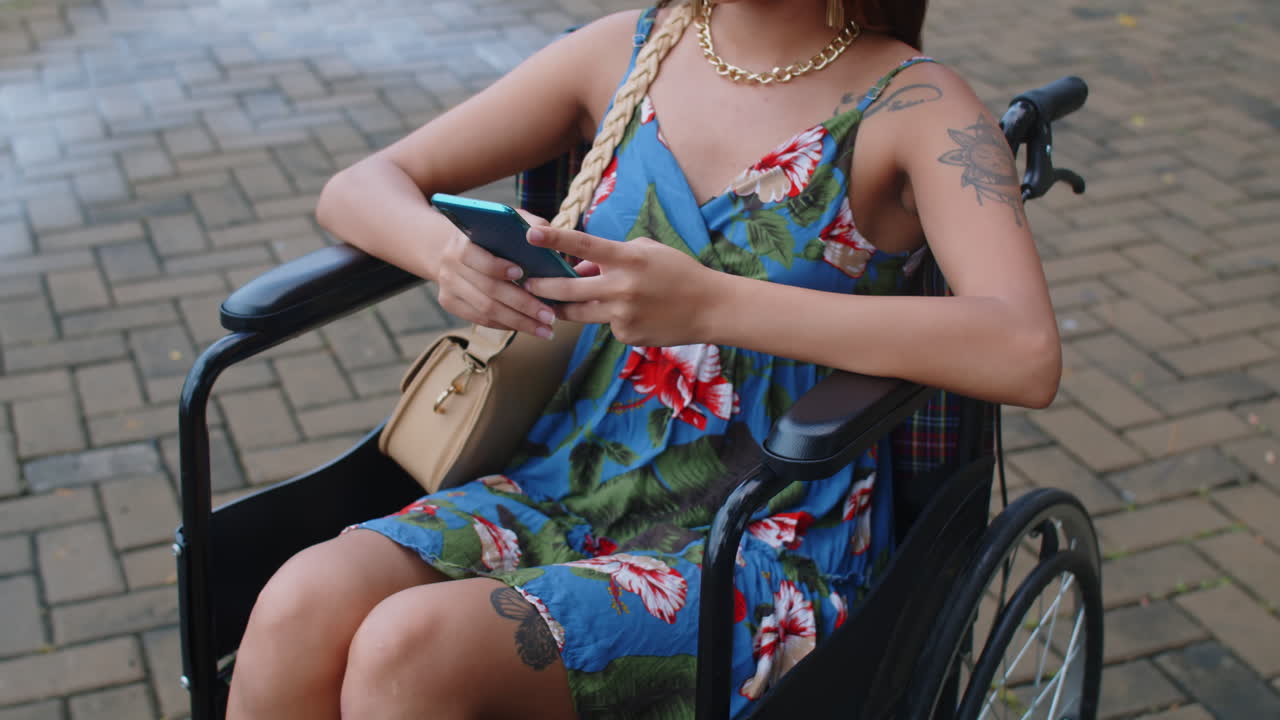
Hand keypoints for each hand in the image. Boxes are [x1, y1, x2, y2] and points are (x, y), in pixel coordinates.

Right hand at [433, 209, 556, 337]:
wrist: (455, 248)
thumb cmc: (492, 234)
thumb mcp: (506, 222)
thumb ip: (527, 223)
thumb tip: (544, 233)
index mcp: (461, 241)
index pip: (474, 256)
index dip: (497, 266)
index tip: (522, 273)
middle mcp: (450, 264)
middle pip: (487, 289)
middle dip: (522, 304)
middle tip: (549, 316)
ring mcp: (448, 286)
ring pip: (486, 310)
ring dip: (519, 322)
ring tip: (545, 329)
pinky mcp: (450, 303)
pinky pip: (481, 319)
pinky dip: (506, 324)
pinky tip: (528, 327)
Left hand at [523, 226, 722, 346]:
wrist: (710, 308)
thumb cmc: (679, 272)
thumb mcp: (648, 252)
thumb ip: (611, 256)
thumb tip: (580, 268)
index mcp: (628, 259)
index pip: (584, 245)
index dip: (554, 240)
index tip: (530, 235)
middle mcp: (622, 287)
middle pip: (568, 290)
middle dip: (541, 287)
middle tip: (526, 284)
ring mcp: (623, 315)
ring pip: (579, 313)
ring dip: (563, 308)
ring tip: (553, 303)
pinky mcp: (627, 335)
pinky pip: (607, 325)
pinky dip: (611, 318)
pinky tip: (634, 314)